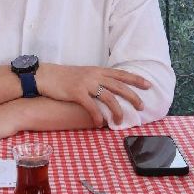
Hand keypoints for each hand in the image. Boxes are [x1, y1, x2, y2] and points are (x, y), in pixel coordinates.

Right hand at [35, 63, 150, 125]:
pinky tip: (99, 123)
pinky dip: (97, 116)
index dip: (135, 79)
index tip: (148, 85)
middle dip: (133, 97)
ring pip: (108, 97)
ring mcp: (86, 83)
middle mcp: (94, 75)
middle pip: (119, 86)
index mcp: (98, 70)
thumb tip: (108, 90)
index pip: (120, 74)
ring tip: (120, 121)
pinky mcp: (76, 92)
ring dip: (117, 110)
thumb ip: (96, 79)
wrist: (45, 75)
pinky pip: (91, 106)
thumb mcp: (84, 74)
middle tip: (141, 107)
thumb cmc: (64, 77)